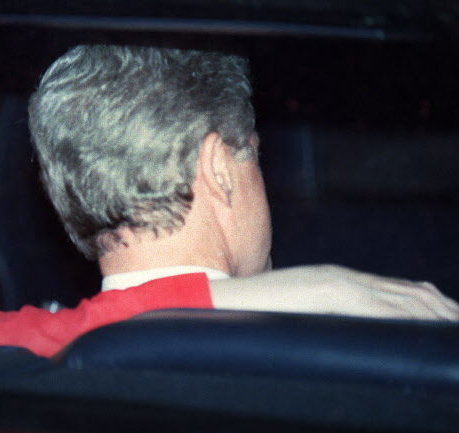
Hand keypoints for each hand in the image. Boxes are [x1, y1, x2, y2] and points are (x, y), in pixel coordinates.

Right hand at [208, 264, 458, 320]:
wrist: (226, 298)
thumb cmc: (258, 308)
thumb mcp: (300, 307)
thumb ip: (327, 310)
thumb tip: (344, 329)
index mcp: (339, 279)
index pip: (399, 290)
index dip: (431, 305)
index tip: (449, 320)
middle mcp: (345, 277)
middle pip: (412, 293)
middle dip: (443, 312)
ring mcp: (339, 284)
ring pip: (404, 300)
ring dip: (434, 317)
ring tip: (452, 331)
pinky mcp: (330, 295)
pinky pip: (379, 309)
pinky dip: (408, 320)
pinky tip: (423, 333)